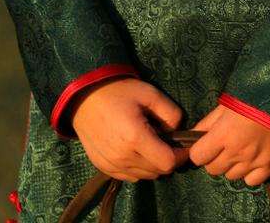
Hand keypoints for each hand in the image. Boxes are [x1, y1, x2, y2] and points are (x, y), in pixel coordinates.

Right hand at [71, 77, 187, 181]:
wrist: (85, 98)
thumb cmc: (120, 92)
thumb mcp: (151, 94)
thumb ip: (171, 113)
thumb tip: (177, 131)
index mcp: (135, 138)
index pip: (167, 162)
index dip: (181, 155)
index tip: (184, 144)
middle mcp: (122, 157)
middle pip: (157, 172)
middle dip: (168, 158)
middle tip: (168, 140)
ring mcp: (111, 165)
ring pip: (144, 176)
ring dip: (153, 164)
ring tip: (151, 143)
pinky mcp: (103, 168)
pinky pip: (129, 177)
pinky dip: (138, 168)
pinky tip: (137, 149)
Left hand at [188, 104, 269, 186]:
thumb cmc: (254, 96)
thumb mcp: (228, 104)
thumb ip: (209, 121)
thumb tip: (193, 134)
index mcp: (224, 134)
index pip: (198, 157)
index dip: (199, 150)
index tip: (205, 144)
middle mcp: (237, 152)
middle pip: (213, 169)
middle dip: (214, 158)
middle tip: (223, 145)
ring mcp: (255, 161)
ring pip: (231, 176)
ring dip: (232, 165)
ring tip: (241, 149)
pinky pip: (251, 181)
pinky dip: (250, 173)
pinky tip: (254, 158)